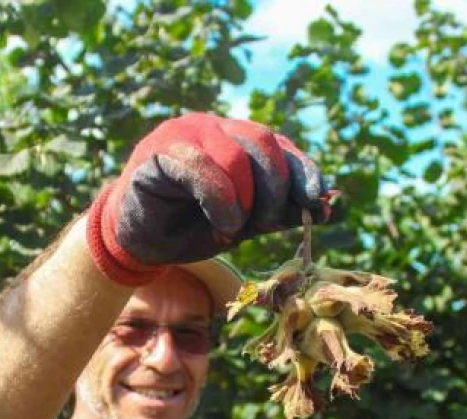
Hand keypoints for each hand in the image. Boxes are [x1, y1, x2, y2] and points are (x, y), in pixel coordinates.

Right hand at [86, 112, 330, 285]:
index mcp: (236, 139)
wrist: (138, 242)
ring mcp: (184, 133)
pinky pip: (199, 166)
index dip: (302, 170)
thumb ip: (281, 212)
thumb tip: (328, 206)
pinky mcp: (158, 150)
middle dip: (275, 188)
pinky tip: (221, 224)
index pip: (280, 144)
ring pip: (235, 153)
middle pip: (263, 141)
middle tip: (266, 224)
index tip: (317, 201)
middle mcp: (213, 128)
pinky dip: (220, 199)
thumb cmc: (191, 228)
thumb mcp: (245, 224)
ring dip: (246, 199)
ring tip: (235, 229)